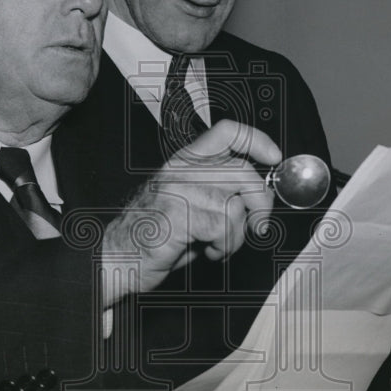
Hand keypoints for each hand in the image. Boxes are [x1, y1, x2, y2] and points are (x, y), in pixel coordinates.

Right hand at [100, 120, 280, 305]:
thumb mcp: (192, 204)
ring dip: (236, 235)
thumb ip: (221, 192)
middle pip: (242, 171)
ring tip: (219, 245)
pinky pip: (222, 226)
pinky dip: (224, 246)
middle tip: (258, 225)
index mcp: (185, 161)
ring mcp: (176, 189)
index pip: (227, 132)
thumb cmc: (156, 235)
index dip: (257, 141)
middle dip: (260, 203)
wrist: (116, 257)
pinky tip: (208, 251)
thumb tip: (260, 195)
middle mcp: (181, 169)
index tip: (274, 158)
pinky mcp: (175, 213)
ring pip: (234, 206)